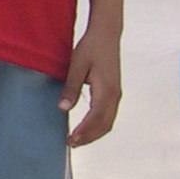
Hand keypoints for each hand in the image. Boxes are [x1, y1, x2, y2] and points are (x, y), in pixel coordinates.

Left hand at [61, 27, 121, 147]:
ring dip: (94, 133)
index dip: (83, 132)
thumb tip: (62, 109)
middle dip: (88, 137)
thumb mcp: (77, 66)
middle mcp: (115, 95)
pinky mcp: (115, 92)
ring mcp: (116, 94)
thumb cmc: (91, 47)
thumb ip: (70, 88)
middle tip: (71, 144)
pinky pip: (108, 115)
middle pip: (104, 125)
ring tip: (77, 139)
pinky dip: (98, 125)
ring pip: (108, 122)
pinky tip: (87, 127)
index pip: (95, 118)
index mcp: (106, 90)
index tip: (71, 140)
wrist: (107, 34)